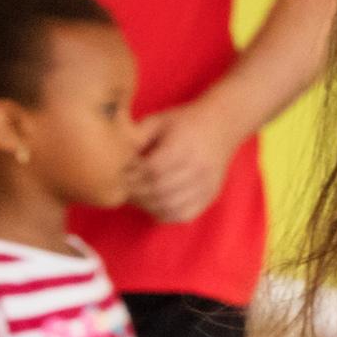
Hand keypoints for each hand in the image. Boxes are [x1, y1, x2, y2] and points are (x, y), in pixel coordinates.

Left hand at [126, 99, 250, 223]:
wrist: (222, 126)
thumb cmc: (184, 122)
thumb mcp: (158, 121)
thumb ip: (136, 137)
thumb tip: (114, 156)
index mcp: (184, 147)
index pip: (153, 169)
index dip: (131, 175)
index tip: (119, 172)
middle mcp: (198, 169)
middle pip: (160, 190)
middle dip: (135, 192)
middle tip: (121, 188)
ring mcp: (206, 185)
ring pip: (170, 206)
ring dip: (147, 206)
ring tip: (135, 197)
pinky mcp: (210, 196)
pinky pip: (183, 215)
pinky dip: (164, 214)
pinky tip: (154, 204)